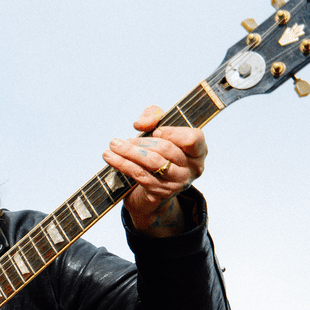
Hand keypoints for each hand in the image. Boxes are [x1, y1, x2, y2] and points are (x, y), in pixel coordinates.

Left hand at [103, 105, 207, 236]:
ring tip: (113, 145)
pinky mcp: (162, 193)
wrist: (153, 182)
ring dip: (129, 152)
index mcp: (199, 150)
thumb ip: (154, 116)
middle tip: (121, 139)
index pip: (192, 139)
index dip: (171, 133)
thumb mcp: (161, 126)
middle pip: (166, 149)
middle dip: (141, 141)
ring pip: (152, 163)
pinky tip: (110, 157)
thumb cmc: (160, 148)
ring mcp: (178, 183)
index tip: (155, 131)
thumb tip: (140, 124)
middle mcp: (193, 168)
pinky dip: (123, 165)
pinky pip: (140, 175)